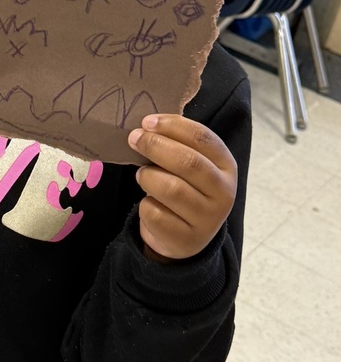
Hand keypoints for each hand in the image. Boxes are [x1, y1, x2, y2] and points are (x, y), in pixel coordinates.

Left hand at [127, 114, 236, 261]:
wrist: (184, 237)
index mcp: (227, 166)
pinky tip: (150, 204)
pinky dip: (145, 205)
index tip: (147, 122)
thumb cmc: (185, 188)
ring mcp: (208, 219)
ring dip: (148, 177)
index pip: (203, 138)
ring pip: (171, 189)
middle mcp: (224, 193)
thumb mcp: (190, 164)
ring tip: (143, 175)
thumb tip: (147, 125)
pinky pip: (156, 214)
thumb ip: (177, 144)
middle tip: (134, 139)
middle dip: (155, 146)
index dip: (172, 126)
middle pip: (188, 162)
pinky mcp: (187, 239)